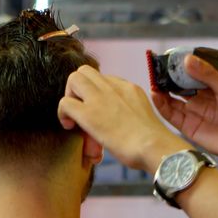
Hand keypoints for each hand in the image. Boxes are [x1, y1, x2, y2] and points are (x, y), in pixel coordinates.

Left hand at [58, 66, 185, 171]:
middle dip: (79, 88)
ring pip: (74, 79)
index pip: (103, 79)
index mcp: (128, 88)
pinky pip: (64, 103)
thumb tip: (115, 125)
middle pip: (86, 71)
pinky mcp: (88, 113)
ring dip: (70, 96)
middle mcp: (114, 87)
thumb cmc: (152, 142)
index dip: (96, 94)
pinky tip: (70, 126)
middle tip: (81, 107)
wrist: (154, 146)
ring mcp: (100, 98)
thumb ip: (128, 113)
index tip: (98, 111)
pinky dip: (62, 114)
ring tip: (75, 116)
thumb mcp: (141, 117)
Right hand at [151, 55, 217, 165]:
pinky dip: (162, 105)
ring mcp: (194, 112)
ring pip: (172, 99)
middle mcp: (201, 99)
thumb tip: (189, 60)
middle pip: (179, 85)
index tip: (170, 58)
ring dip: (162, 90)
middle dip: (168, 77)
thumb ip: (208, 75)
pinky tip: (156, 95)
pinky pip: (171, 115)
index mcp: (212, 86)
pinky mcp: (188, 127)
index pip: (193, 72)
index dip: (181, 66)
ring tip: (154, 81)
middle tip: (157, 68)